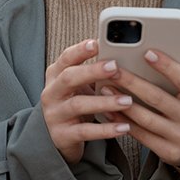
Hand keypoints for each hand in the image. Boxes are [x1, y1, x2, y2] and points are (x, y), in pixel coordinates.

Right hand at [41, 39, 134, 164]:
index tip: (96, 43)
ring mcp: (55, 114)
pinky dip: (105, 129)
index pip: (65, 58)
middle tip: (115, 67)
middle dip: (92, 71)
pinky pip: (85, 131)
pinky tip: (124, 127)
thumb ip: (94, 71)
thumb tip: (123, 53)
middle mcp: (52, 93)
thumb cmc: (75, 102)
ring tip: (127, 101)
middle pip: (69, 78)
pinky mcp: (62, 135)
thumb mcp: (79, 84)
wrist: (58, 136)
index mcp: (56, 75)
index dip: (80, 50)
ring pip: (78, 105)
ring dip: (104, 102)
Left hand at [104, 49, 179, 167]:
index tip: (147, 53)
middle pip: (158, 98)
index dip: (166, 66)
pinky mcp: (169, 152)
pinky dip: (123, 122)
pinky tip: (110, 111)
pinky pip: (141, 136)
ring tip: (106, 89)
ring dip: (122, 103)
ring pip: (146, 119)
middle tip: (113, 70)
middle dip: (132, 82)